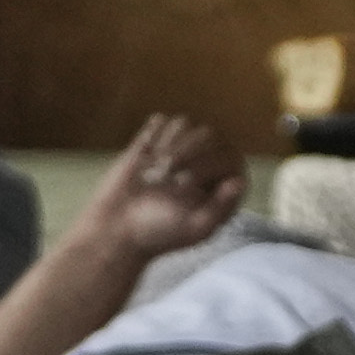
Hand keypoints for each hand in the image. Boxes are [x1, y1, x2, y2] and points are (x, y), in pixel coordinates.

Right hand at [87, 111, 242, 262]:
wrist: (115, 228)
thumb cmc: (158, 232)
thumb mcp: (195, 228)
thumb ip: (221, 207)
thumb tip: (238, 181)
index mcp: (220, 186)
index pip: (229, 155)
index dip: (206, 165)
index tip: (181, 185)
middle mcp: (205, 164)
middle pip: (208, 133)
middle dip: (185, 153)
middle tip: (164, 179)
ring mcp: (180, 150)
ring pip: (185, 123)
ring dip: (168, 145)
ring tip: (155, 172)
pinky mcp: (155, 141)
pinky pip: (161, 121)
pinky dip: (152, 136)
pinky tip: (144, 158)